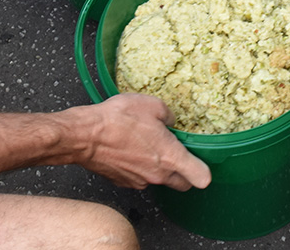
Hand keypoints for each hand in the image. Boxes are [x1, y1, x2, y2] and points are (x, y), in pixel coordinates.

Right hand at [70, 94, 211, 191]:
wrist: (85, 136)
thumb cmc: (117, 120)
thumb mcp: (151, 104)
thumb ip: (168, 114)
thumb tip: (170, 120)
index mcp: (170, 157)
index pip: (201, 178)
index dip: (204, 172)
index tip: (201, 164)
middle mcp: (158, 174)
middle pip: (182, 185)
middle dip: (184, 173)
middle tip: (176, 154)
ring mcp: (140, 181)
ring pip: (159, 181)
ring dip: (158, 169)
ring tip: (146, 146)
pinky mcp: (123, 182)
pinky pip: (139, 178)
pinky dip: (138, 168)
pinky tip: (129, 150)